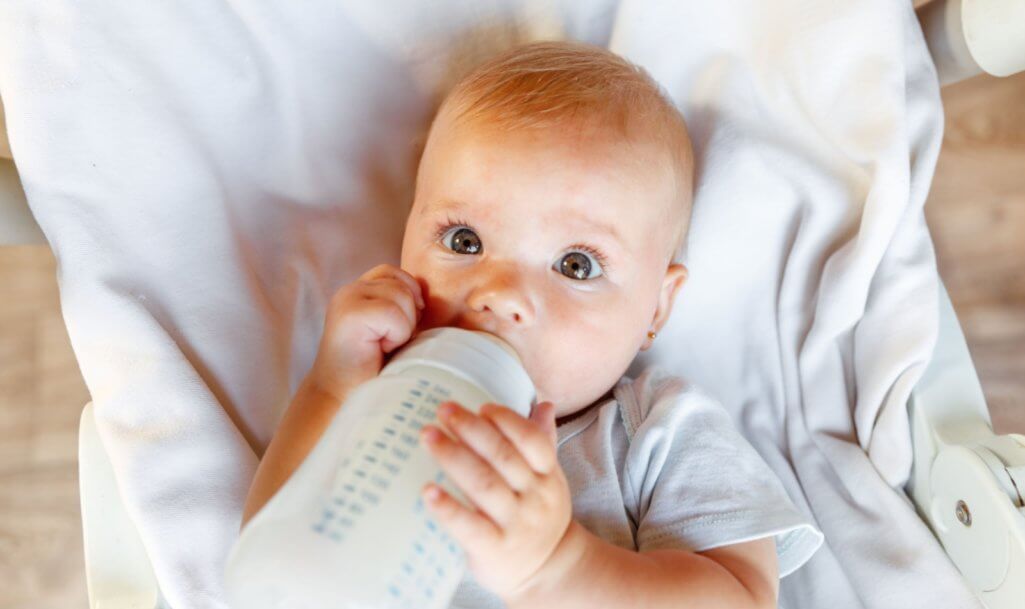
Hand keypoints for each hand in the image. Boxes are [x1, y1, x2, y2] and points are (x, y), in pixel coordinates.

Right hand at [309, 264, 423, 399]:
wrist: (344, 399)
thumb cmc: (373, 370)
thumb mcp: (391, 330)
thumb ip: (402, 306)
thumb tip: (426, 298)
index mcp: (359, 291)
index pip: (395, 273)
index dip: (409, 296)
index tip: (400, 328)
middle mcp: (350, 290)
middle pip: (403, 285)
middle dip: (408, 317)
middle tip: (387, 343)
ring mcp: (347, 299)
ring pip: (401, 296)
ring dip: (402, 328)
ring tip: (382, 346)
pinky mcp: (350, 313)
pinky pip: (393, 313)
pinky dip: (396, 335)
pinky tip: (379, 349)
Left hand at [419, 400, 572, 601]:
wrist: (548, 571)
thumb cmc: (539, 515)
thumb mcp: (549, 479)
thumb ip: (542, 441)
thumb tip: (544, 404)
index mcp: (547, 476)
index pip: (532, 441)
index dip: (507, 420)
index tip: (480, 407)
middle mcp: (534, 498)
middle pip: (502, 457)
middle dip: (471, 429)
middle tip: (443, 410)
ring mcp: (515, 524)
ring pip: (483, 485)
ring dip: (453, 457)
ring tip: (428, 436)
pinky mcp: (493, 549)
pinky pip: (469, 526)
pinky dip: (448, 507)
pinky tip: (427, 491)